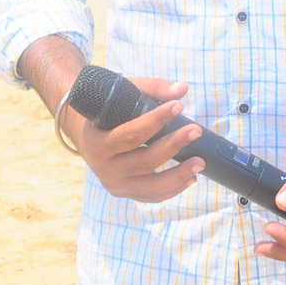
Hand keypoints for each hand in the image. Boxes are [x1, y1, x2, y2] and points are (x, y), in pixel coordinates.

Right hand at [63, 77, 205, 202]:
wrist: (85, 133)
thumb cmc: (108, 109)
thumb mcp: (123, 93)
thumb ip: (153, 88)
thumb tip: (182, 89)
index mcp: (97, 142)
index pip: (131, 134)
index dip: (156, 120)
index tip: (178, 105)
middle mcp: (103, 168)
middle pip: (144, 161)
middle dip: (173, 145)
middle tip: (196, 130)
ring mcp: (114, 184)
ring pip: (150, 186)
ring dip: (179, 174)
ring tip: (200, 162)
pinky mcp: (123, 192)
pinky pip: (151, 196)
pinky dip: (173, 189)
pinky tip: (191, 178)